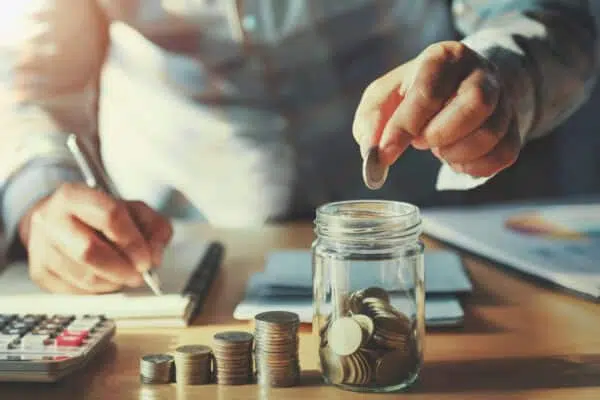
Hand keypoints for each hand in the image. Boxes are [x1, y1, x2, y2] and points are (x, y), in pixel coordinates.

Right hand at [18, 183, 172, 293]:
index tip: (147, 259)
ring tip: (124, 275)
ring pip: (84, 276)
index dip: (133, 242)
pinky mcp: (39, 272)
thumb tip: (154, 256)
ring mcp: (40, 246)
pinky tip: (107, 279)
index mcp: (74, 195)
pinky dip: (99, 291)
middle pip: (89, 251)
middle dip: (121, 268)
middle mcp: (50, 218)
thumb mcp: (133, 210)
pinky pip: (75, 291)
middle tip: (139, 275)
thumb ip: (154, 227)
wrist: (60, 220)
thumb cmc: (100, 215)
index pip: (109, 216)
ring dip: (113, 282)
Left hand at [353, 41, 520, 176]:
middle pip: (475, 104)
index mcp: (444, 57)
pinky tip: (456, 158)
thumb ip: (372, 121)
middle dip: (439, 134)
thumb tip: (374, 156)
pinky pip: (503, 155)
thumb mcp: (385, 96)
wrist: (460, 86)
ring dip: (454, 152)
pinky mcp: (514, 127)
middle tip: (421, 141)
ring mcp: (504, 100)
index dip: (403, 128)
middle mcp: (481, 73)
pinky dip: (473, 167)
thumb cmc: (415, 92)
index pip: (428, 93)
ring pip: (490, 134)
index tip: (385, 154)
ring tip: (438, 147)